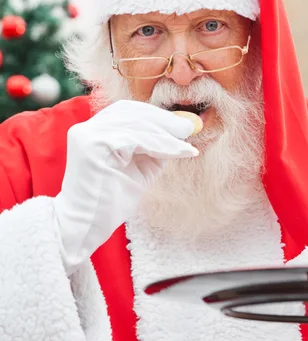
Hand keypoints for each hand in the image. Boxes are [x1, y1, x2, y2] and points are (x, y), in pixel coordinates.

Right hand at [53, 100, 197, 274]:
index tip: (182, 125)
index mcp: (95, 131)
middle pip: (132, 112)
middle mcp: (87, 128)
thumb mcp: (139, 169)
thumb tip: (181, 133)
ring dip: (166, 135)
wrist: (84, 229)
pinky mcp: (91, 146)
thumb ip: (155, 149)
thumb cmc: (110, 202)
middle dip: (164, 121)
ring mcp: (86, 135)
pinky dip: (159, 144)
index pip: (128, 111)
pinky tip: (176, 152)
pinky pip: (133, 139)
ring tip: (186, 146)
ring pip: (136, 125)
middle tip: (189, 129)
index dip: (156, 115)